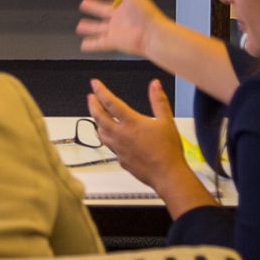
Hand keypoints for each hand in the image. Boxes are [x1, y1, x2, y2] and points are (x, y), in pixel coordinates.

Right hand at [76, 0, 168, 58]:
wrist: (153, 35)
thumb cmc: (147, 14)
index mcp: (125, 3)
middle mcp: (120, 16)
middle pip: (103, 10)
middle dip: (93, 6)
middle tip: (85, 3)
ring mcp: (116, 29)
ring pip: (99, 27)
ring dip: (90, 27)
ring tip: (80, 26)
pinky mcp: (113, 41)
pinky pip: (100, 43)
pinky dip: (91, 45)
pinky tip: (84, 45)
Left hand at [87, 78, 214, 216]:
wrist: (167, 175)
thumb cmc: (168, 150)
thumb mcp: (167, 121)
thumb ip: (159, 101)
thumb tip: (155, 84)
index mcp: (130, 122)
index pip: (110, 102)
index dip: (101, 91)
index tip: (94, 84)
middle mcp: (120, 134)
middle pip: (99, 116)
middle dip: (93, 104)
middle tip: (90, 97)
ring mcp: (118, 148)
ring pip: (100, 132)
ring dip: (97, 122)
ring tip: (97, 116)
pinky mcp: (120, 159)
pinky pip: (109, 146)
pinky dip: (107, 137)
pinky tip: (110, 137)